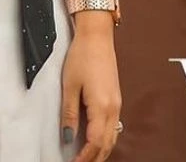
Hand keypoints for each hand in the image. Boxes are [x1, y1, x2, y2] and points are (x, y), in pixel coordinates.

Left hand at [61, 17, 120, 161]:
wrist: (97, 36)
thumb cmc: (83, 55)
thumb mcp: (70, 85)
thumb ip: (69, 114)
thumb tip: (68, 136)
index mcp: (101, 107)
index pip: (94, 143)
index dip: (84, 158)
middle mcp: (113, 109)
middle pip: (106, 145)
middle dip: (93, 159)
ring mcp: (116, 105)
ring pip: (112, 138)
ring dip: (100, 151)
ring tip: (86, 158)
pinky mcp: (115, 99)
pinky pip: (113, 128)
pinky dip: (105, 140)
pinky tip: (95, 141)